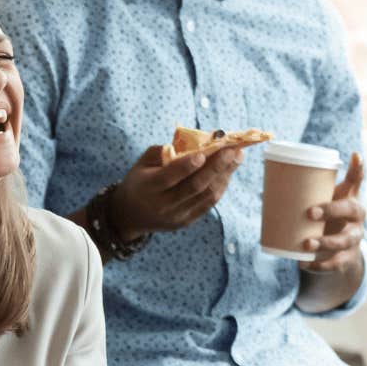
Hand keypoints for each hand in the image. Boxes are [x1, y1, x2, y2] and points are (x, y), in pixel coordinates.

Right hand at [108, 145, 244, 238]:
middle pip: (194, 186)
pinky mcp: (186, 222)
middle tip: (233, 150)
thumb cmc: (138, 181)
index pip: (171, 176)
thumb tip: (190, 143)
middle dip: (217, 167)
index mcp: (148, 187)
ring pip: (206, 195)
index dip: (188, 165)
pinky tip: (228, 172)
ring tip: (237, 157)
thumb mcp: (141, 163)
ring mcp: (177, 216)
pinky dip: (220, 186)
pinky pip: (208, 204)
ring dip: (224, 175)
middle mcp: (163, 204)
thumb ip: (161, 152)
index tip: (205, 152)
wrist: (129, 215)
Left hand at [305, 152, 365, 272]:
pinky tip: (305, 264)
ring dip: (326, 243)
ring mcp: (354, 239)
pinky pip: (337, 263)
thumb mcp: (320, 201)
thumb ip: (305, 189)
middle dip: (331, 211)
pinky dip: (321, 265)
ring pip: (345, 241)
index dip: (357, 169)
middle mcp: (357, 217)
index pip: (357, 180)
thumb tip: (268, 186)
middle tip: (309, 213)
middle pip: (352, 210)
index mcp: (350, 197)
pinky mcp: (348, 258)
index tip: (352, 156)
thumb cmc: (325, 216)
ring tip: (306, 244)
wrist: (338, 248)